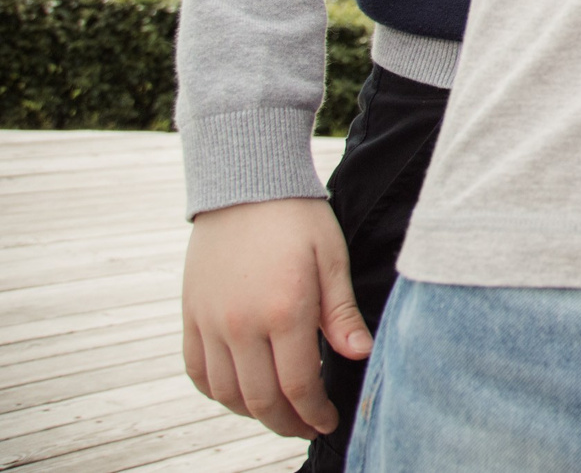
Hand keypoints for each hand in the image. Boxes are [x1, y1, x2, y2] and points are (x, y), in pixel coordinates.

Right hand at [182, 198, 370, 438]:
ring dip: (253, 413)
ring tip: (279, 413)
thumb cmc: (298, 219)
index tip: (328, 420)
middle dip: (287, 423)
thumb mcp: (332, 259)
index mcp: (284, 311)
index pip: (298, 386)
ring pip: (226, 393)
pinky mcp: (190, 315)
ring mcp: (210, 322)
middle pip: (261, 400)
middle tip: (307, 426)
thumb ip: (341, 314)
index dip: (314, 413)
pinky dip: (217, 392)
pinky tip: (240, 392)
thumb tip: (360, 355)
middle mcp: (241, 324)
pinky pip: (197, 371)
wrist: (245, 183)